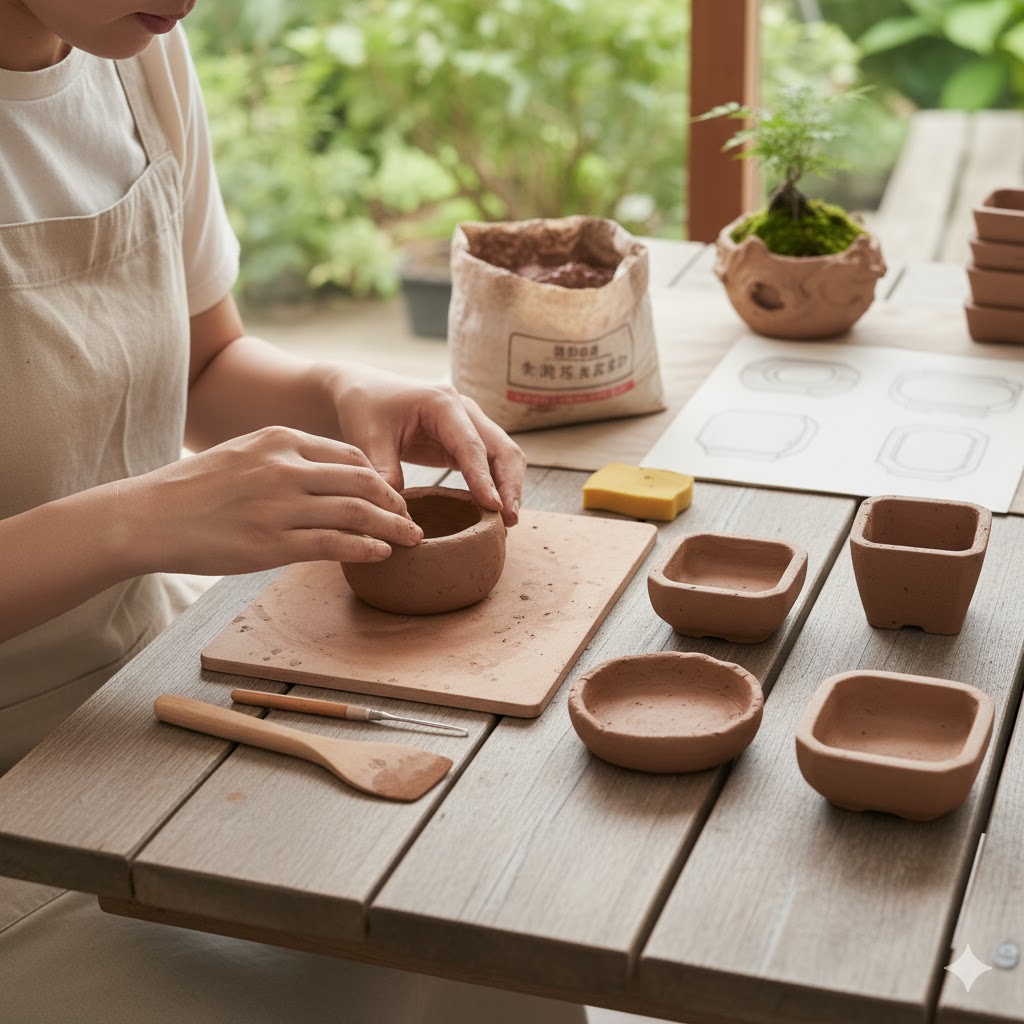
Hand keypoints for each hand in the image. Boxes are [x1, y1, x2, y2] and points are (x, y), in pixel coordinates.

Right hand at [121, 426, 423, 574]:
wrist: (148, 516)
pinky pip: (334, 544)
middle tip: (412, 517)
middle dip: (396, 502)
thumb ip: (285, 459)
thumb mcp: (244, 454)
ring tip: (412, 538)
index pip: (350, 456)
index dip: (380, 477)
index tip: (392, 493)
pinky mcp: (272, 543)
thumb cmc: (195, 489)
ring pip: (357, 513)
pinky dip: (366, 548)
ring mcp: (280, 506)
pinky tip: (382, 553)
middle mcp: (285, 468)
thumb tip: (327, 478)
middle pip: (363, 482)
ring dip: (393, 527)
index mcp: (280, 440)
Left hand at [325, 366, 525, 526]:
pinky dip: (497, 485)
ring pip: (504, 456)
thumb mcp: (367, 439)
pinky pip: (491, 463)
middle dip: (511, 485)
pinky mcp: (464, 440)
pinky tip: (493, 512)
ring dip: (510, 487)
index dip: (485, 478)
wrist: (361, 392)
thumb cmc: (363, 408)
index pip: (472, 445)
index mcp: (442, 403)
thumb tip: (400, 518)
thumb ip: (384, 473)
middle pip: (502, 448)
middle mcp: (464, 410)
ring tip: (507, 523)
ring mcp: (469, 424)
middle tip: (509, 522)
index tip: (494, 507)